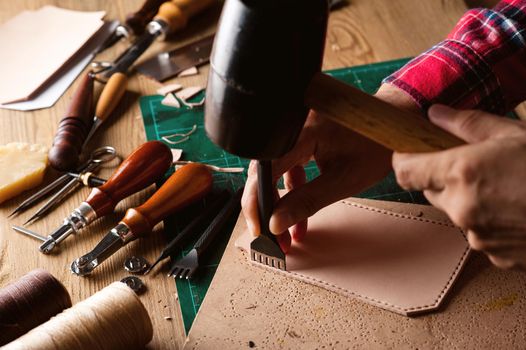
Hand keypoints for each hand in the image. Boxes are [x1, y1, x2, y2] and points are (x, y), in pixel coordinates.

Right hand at [241, 84, 416, 251]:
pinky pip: (285, 164)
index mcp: (303, 131)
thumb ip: (306, 202)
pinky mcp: (299, 135)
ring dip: (279, 201)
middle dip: (266, 207)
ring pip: (273, 170)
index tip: (259, 229)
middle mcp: (293, 124)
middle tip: (271, 237)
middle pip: (264, 170)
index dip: (257, 202)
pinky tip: (296, 212)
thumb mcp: (343, 182)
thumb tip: (276, 223)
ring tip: (287, 232)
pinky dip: (290, 188)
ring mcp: (295, 128)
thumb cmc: (375, 147)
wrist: (393, 125)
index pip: (266, 169)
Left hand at [393, 104, 525, 268]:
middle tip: (472, 164)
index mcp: (460, 173)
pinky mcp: (495, 257)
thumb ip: (468, 124)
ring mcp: (478, 237)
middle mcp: (461, 208)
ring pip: (457, 212)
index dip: (402, 159)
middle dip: (442, 177)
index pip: (405, 171)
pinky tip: (518, 209)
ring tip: (507, 187)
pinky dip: (489, 220)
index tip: (408, 151)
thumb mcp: (515, 135)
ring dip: (469, 199)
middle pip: (430, 192)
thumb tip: (435, 114)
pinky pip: (479, 234)